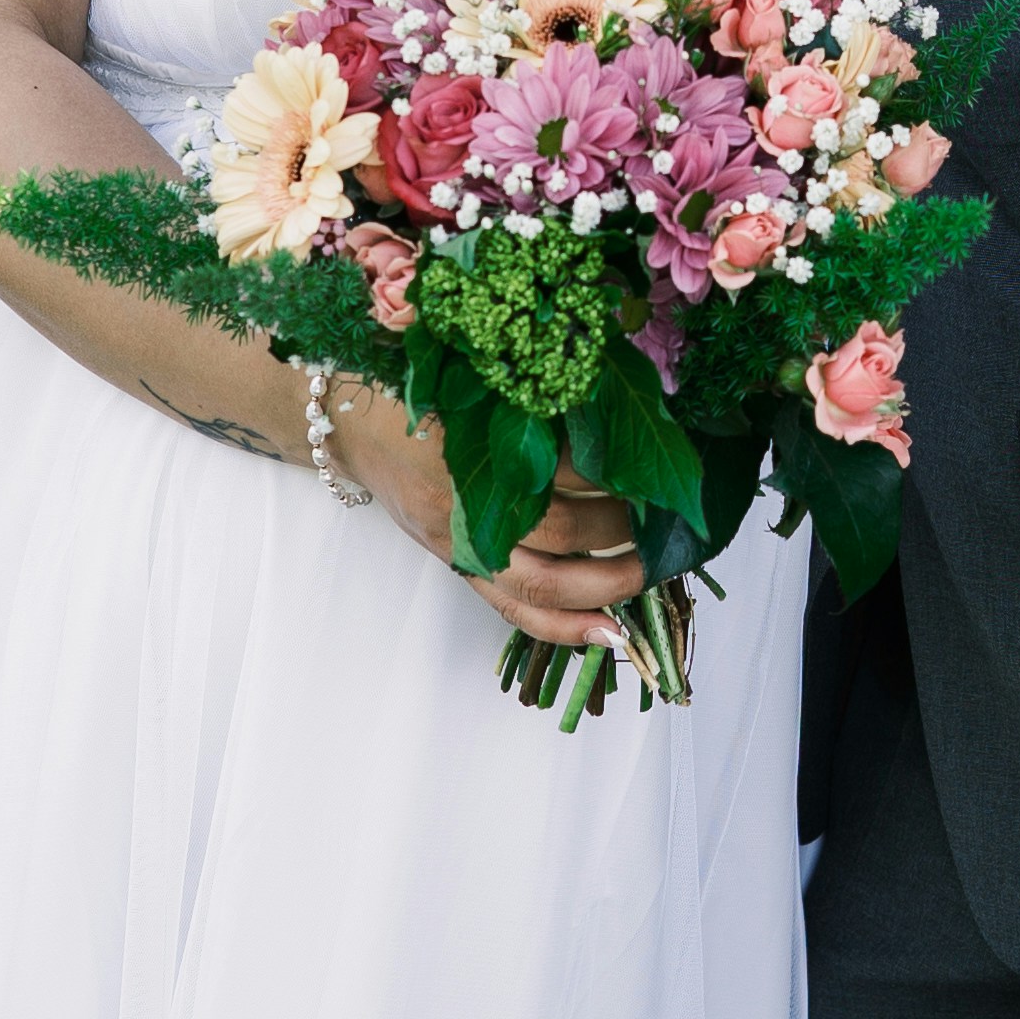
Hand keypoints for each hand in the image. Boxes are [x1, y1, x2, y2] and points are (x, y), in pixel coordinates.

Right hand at [327, 385, 646, 648]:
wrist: (354, 429)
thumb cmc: (421, 395)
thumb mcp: (474, 386)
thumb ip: (532, 405)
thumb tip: (613, 419)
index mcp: (475, 444)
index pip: (556, 466)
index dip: (609, 474)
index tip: (653, 467)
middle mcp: (468, 501)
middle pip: (559, 529)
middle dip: (621, 531)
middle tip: (665, 521)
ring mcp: (462, 543)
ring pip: (543, 582)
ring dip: (606, 583)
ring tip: (651, 570)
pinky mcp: (459, 567)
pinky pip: (515, 611)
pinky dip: (566, 627)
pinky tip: (610, 632)